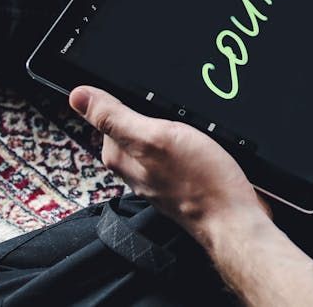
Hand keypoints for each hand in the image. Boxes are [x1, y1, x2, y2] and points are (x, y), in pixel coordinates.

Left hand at [69, 86, 269, 240]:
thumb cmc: (200, 182)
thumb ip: (115, 117)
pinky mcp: (181, 179)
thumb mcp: (154, 138)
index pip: (108, 115)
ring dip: (176, 127)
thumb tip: (78, 95)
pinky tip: (203, 144)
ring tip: (193, 132)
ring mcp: (159, 175)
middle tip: (177, 117)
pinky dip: (190, 142)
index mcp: (120, 157)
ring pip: (160, 138)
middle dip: (155, 112)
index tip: (152, 102)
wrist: (234, 218)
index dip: (129, 99)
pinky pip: (179, 151)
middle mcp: (135, 168)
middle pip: (136, 125)